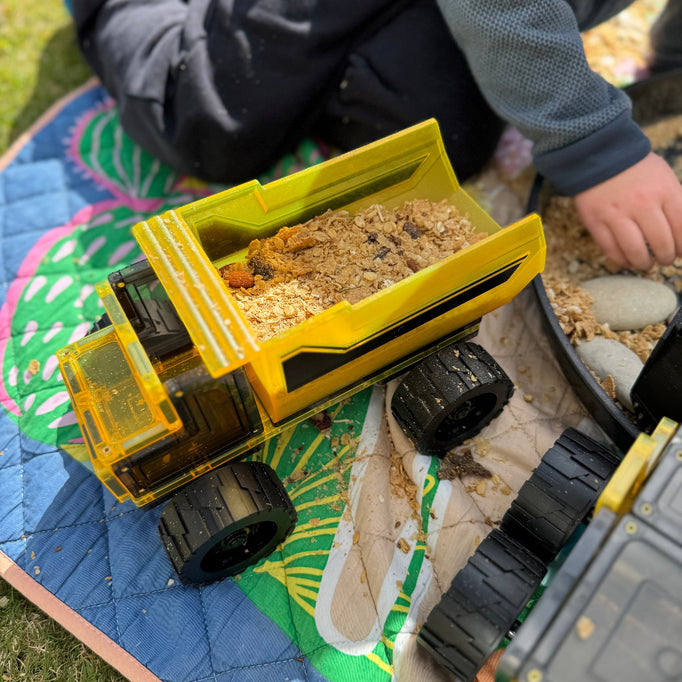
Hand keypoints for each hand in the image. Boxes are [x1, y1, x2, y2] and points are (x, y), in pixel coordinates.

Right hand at [574, 152, 681, 269]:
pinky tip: (627, 261)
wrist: (598, 155)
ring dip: (644, 263)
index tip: (681, 252)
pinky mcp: (595, 222)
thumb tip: (681, 232)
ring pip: (635, 251)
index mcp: (664, 191)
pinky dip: (621, 260)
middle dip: (666, 257)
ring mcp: (616, 214)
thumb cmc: (636, 168)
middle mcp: (641, 204)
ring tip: (646, 264)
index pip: (681, 228)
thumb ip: (675, 202)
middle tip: (665, 259)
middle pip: (660, 243)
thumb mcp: (664, 178)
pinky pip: (611, 249)